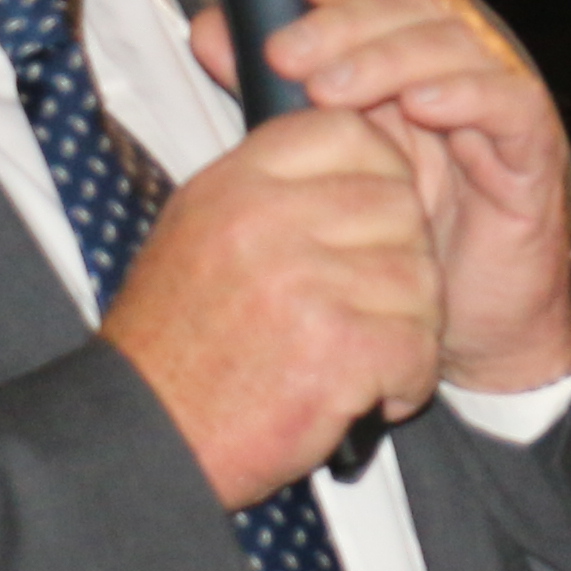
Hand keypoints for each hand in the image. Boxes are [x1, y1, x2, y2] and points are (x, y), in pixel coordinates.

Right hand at [106, 105, 445, 505]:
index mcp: (236, 185)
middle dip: (404, 261)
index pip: (349, 131)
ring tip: (362, 356)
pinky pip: (419, 346)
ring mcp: (303, 283)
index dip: (384, 172)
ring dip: (408, 327)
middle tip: (372, 307)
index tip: (377, 217)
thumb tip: (361, 149)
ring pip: (421, 279)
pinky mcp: (336, 349)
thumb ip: (271, 188)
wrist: (149, 439)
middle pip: (401, 206)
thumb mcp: (200, 233)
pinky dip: (406, 381)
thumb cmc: (179, 346)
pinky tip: (368, 395)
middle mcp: (266, 222)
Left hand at [193, 0, 570, 395]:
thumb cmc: (400, 240)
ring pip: (461, 43)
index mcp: (409, 56)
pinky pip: (511, 102)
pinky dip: (467, 94)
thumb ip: (271, 90)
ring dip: (391, 56)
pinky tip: (421, 106)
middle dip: (349, 19)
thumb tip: (212, 30)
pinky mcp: (534, 151)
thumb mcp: (323, 156)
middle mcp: (459, 67)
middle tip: (288, 53)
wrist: (467, 326)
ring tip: (333, 87)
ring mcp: (500, 105)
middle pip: (419, 4)